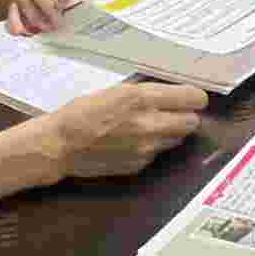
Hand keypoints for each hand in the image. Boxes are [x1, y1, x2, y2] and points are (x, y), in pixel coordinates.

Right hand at [44, 81, 209, 178]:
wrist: (60, 145)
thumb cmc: (82, 112)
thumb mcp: (114, 91)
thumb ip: (144, 94)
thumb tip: (171, 95)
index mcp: (141, 98)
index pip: (191, 98)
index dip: (194, 97)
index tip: (191, 98)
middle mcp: (149, 123)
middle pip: (192, 121)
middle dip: (186, 116)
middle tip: (174, 113)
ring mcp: (146, 147)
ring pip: (178, 138)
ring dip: (171, 132)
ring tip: (152, 127)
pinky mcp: (140, 164)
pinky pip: (159, 153)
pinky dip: (153, 146)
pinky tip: (134, 142)